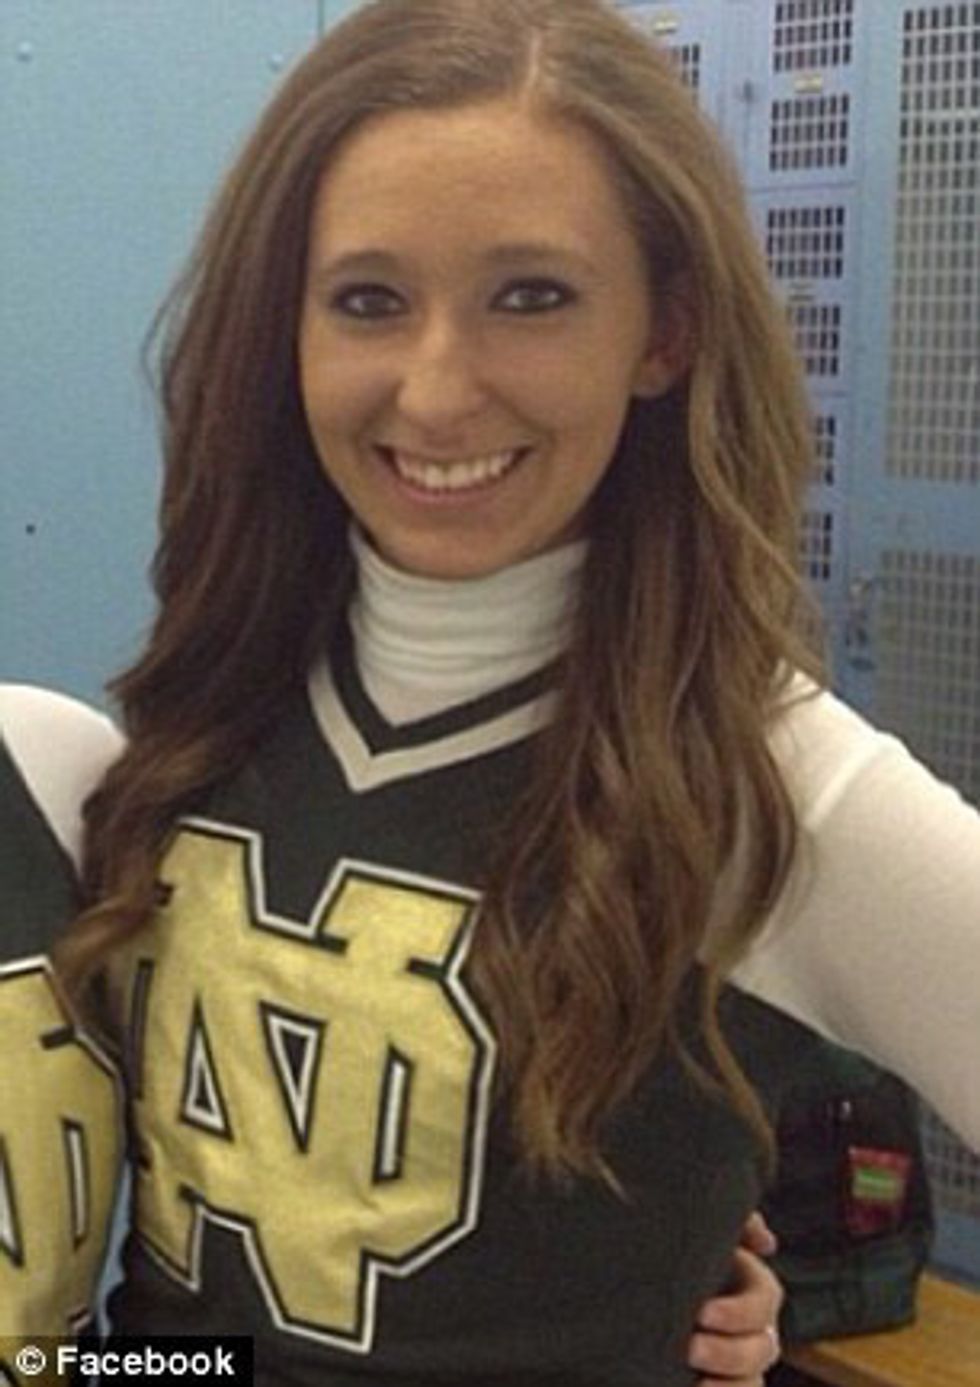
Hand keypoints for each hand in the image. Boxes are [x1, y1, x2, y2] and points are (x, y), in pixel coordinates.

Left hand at [688, 1215, 782, 1385]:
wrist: (640, 1302)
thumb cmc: (671, 1259)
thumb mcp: (695, 1236)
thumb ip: (733, 1224)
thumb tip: (767, 1243)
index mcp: (750, 1288)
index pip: (764, 1300)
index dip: (740, 1311)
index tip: (702, 1313)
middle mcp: (752, 1329)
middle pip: (762, 1348)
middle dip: (729, 1352)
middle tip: (690, 1349)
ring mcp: (738, 1364)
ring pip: (752, 1383)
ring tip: (696, 1385)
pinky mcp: (722, 1384)